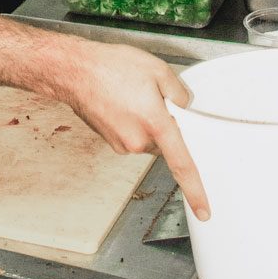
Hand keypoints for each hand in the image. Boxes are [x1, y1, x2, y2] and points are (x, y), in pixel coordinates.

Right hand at [58, 41, 209, 220]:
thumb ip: (179, 92)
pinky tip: (122, 102)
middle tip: (152, 99)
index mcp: (154, 124)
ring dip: (147, 123)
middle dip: (165, 126)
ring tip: (131, 95)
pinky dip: (132, 123)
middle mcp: (138, 141)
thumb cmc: (110, 67)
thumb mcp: (157, 69)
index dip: (195, 191)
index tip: (204, 211)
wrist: (73, 71)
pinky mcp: (111, 142)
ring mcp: (122, 144)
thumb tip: (184, 107)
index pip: (181, 165)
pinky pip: (132, 137)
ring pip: (148, 140)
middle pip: (165, 144)